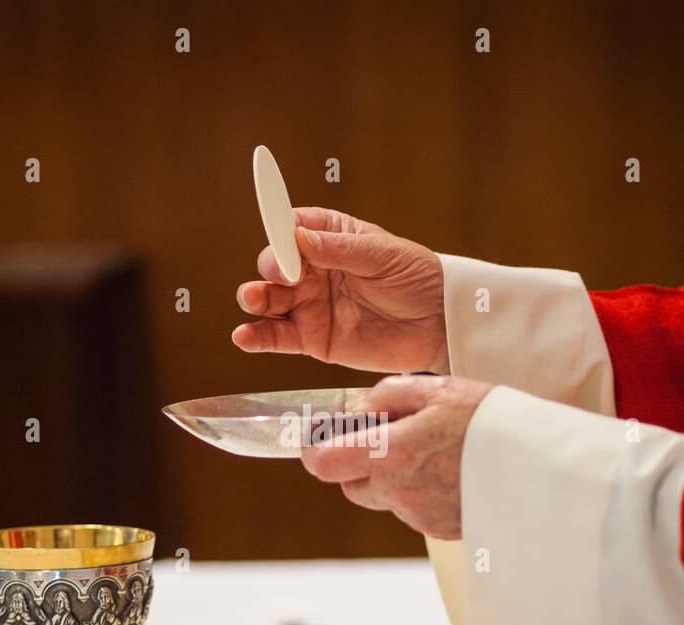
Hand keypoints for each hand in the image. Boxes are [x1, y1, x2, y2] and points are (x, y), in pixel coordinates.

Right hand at [234, 207, 447, 372]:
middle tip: (284, 276)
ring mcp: (309, 305)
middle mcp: (313, 270)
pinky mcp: (313, 339)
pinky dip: (257, 337)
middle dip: (271, 268)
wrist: (439, 324)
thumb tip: (299, 238)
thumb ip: (340, 250)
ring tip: (254, 299)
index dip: (281, 232)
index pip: (291, 227)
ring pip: (269, 300)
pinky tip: (244, 336)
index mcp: (329, 238)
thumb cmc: (416, 279)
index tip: (284, 241)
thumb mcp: (382, 255)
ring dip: (255, 298)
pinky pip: (278, 338)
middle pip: (275, 264)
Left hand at [300, 375, 492, 538]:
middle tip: (389, 438)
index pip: (323, 464)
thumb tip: (354, 408)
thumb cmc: (494, 421)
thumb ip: (387, 396)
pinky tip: (452, 471)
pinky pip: (415, 511)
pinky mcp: (441, 531)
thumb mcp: (438, 390)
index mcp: (392, 454)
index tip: (325, 437)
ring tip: (434, 452)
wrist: (547, 467)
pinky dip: (423, 493)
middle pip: (350, 486)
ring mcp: (420, 516)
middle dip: (358, 463)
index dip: (317, 450)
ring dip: (394, 478)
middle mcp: (400, 492)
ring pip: (385, 498)